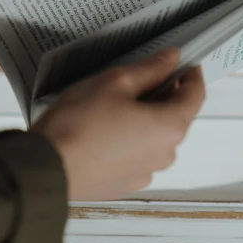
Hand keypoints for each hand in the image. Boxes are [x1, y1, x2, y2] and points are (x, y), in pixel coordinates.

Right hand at [33, 48, 204, 201]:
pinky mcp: (125, 184)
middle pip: (175, 116)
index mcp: (169, 127)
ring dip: (145, 117)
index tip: (183, 61)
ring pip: (155, 136)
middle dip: (164, 94)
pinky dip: (129, 138)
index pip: (195, 95)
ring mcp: (145, 173)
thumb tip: (172, 58)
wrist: (46, 167)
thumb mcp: (116, 82)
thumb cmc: (80, 122)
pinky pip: (137, 155)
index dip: (191, 74)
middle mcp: (164, 154)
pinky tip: (104, 128)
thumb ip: (150, 69)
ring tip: (115, 102)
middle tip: (141, 76)